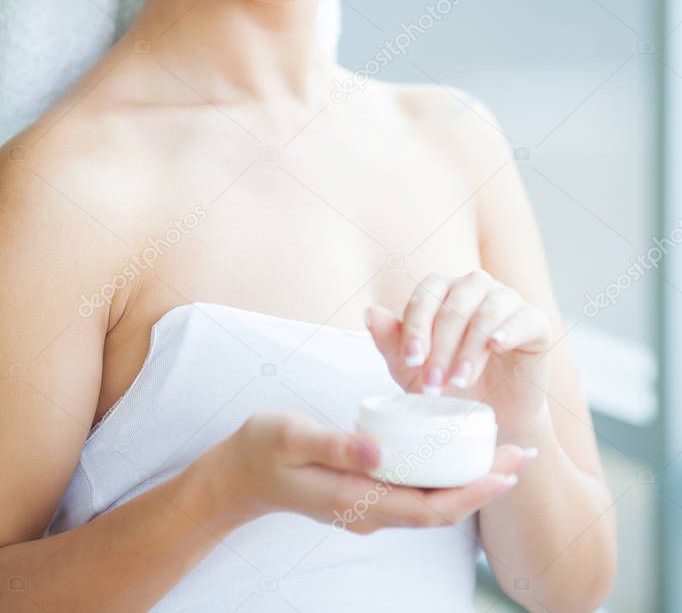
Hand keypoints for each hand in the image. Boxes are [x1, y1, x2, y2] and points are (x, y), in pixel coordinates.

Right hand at [192, 409, 534, 534]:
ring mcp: (368, 508)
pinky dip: (443, 476)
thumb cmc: (262, 449)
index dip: (472, 491)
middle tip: (522, 455)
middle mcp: (369, 512)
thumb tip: (383, 452)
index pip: (428, 507)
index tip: (506, 470)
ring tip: (501, 453)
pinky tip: (456, 453)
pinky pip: (415, 493)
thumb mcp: (293, 437)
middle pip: (439, 508)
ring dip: (469, 482)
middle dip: (484, 485)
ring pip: (430, 503)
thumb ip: (337, 446)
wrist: (235, 476)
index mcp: (356, 500)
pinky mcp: (365, 495)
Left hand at [366, 271, 553, 439]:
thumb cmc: (447, 386)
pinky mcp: (535, 322)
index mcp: (444, 290)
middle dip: (441, 344)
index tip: (411, 360)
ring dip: (470, 346)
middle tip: (433, 383)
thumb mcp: (411, 370)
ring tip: (460, 380)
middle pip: (456, 301)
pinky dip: (508, 330)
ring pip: (487, 309)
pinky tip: (496, 346)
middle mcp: (476, 287)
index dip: (416, 326)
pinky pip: (523, 318)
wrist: (491, 418)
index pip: (426, 293)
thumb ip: (391, 341)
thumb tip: (370, 313)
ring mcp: (508, 300)